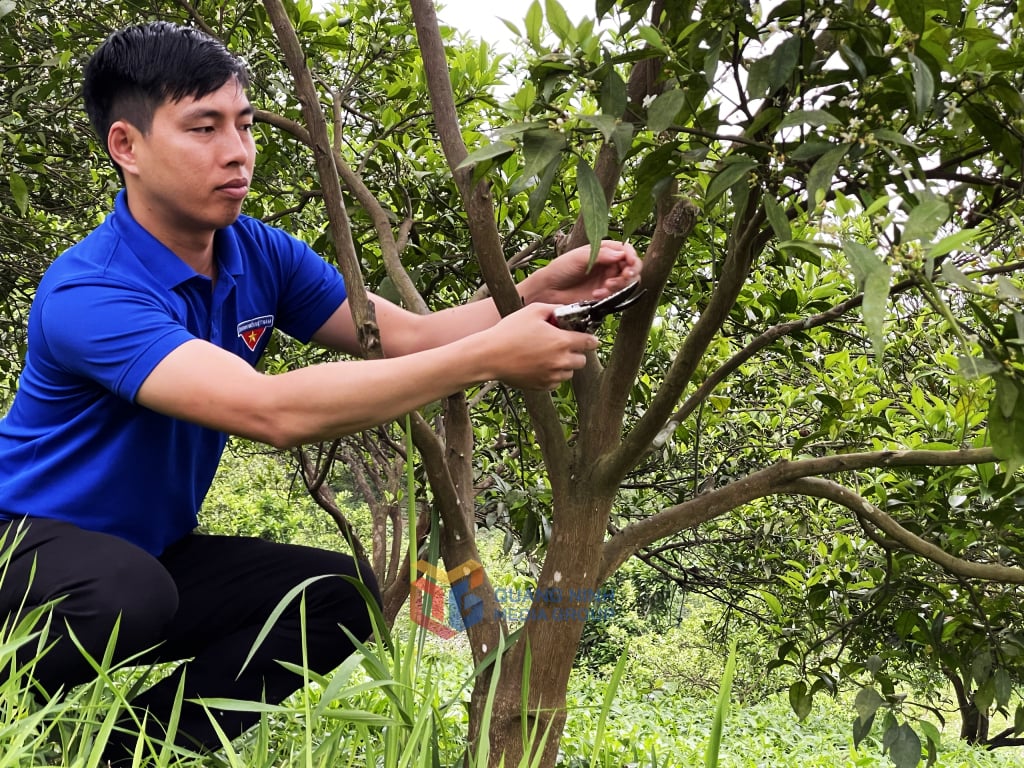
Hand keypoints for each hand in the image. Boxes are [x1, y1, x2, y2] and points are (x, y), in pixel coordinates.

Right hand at [482, 303, 598, 389]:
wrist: (490, 356)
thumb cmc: (509, 331)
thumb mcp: (533, 311)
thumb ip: (554, 308)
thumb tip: (565, 311)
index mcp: (562, 341)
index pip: (590, 343)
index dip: (590, 339)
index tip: (588, 339)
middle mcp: (561, 361)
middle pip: (582, 360)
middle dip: (575, 353)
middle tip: (562, 346)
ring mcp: (552, 376)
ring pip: (569, 373)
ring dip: (564, 365)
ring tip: (548, 356)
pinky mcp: (542, 386)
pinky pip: (556, 382)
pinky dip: (552, 375)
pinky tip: (539, 366)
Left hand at [519, 240, 641, 305]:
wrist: (548, 290)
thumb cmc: (560, 269)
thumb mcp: (579, 257)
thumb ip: (601, 255)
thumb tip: (621, 254)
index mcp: (604, 251)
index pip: (626, 250)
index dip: (631, 256)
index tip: (630, 262)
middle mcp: (608, 265)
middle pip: (631, 267)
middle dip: (629, 272)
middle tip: (623, 277)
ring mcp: (607, 280)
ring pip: (627, 282)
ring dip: (620, 284)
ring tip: (606, 287)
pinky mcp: (604, 295)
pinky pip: (616, 295)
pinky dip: (610, 295)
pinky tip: (597, 294)